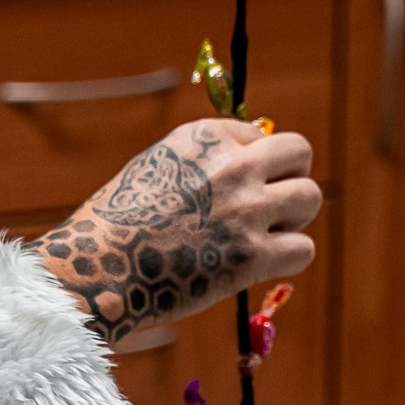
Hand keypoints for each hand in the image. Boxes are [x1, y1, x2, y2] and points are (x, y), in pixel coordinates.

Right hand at [27, 120, 318, 344]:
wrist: (95, 269)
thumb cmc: (113, 226)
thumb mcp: (151, 168)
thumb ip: (198, 162)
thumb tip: (247, 164)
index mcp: (203, 138)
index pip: (257, 135)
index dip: (250, 164)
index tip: (228, 190)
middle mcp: (231, 166)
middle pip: (299, 152)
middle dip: (290, 176)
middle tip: (268, 206)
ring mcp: (245, 211)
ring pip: (309, 197)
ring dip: (293, 218)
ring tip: (264, 236)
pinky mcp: (252, 256)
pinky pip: (303, 249)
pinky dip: (288, 258)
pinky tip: (261, 265)